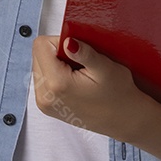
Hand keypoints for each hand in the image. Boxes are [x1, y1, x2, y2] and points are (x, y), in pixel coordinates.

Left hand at [30, 35, 147, 139]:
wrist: (123, 119)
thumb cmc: (118, 95)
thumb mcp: (106, 68)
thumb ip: (85, 53)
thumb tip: (67, 41)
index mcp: (56, 84)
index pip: (41, 46)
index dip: (60, 41)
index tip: (77, 51)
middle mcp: (45, 96)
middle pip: (38, 55)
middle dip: (57, 53)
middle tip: (80, 64)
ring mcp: (44, 104)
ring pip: (39, 66)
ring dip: (56, 64)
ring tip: (78, 75)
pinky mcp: (46, 107)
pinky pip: (43, 80)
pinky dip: (56, 75)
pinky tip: (74, 82)